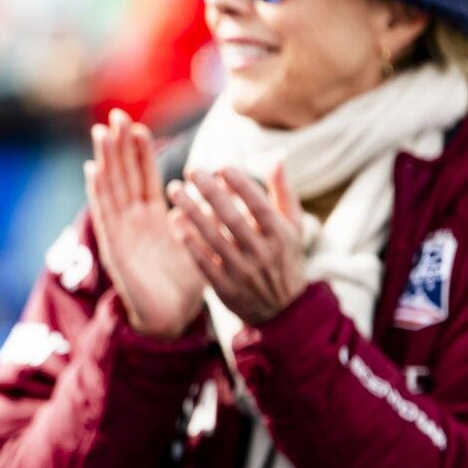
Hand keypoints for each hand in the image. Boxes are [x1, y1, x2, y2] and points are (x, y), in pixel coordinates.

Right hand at [84, 108, 206, 338]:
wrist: (172, 318)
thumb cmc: (186, 283)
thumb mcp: (200, 242)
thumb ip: (205, 217)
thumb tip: (214, 191)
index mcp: (152, 218)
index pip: (144, 177)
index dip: (140, 153)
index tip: (139, 126)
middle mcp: (132, 221)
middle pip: (124, 176)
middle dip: (119, 146)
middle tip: (115, 115)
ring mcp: (121, 232)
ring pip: (112, 188)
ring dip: (107, 160)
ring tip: (102, 133)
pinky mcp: (115, 247)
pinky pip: (105, 214)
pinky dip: (98, 191)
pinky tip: (93, 170)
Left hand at [168, 163, 306, 324]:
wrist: (282, 310)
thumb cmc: (284, 256)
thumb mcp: (293, 226)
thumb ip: (283, 191)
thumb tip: (277, 157)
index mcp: (280, 235)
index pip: (259, 206)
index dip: (241, 185)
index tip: (221, 166)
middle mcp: (262, 253)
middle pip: (232, 219)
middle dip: (210, 192)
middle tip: (191, 169)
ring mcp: (242, 272)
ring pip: (212, 238)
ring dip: (191, 212)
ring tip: (175, 190)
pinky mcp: (224, 287)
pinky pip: (202, 261)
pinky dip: (188, 240)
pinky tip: (174, 219)